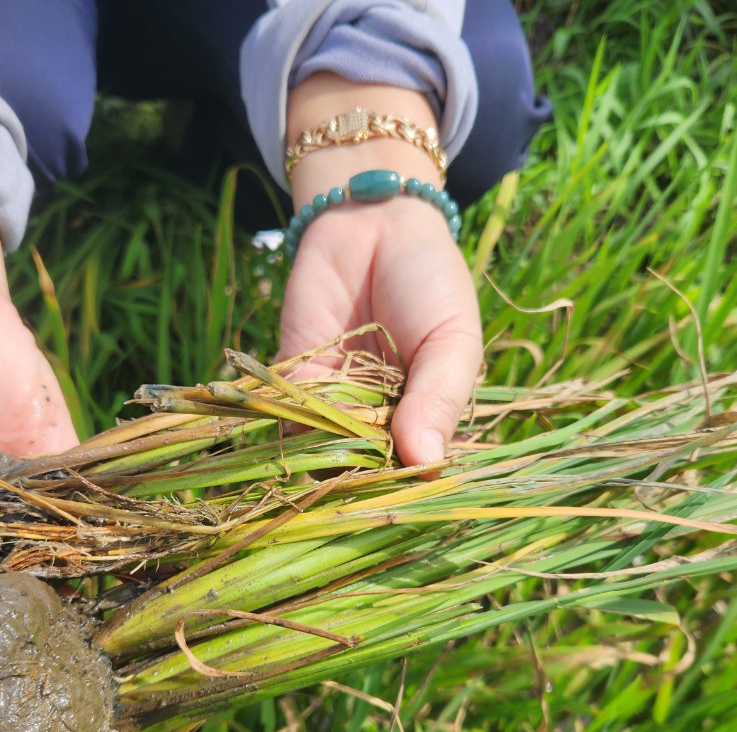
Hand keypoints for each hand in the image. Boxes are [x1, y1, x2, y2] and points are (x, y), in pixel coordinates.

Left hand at [279, 76, 482, 466]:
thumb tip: (425, 464)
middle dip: (356, 486)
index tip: (398, 504)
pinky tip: (291, 442)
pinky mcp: (292, 379)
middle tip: (353, 494)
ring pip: (322, 452)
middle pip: (365, 471)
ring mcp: (334, 403)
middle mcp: (378, 421)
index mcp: (425, 419)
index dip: (404, 491)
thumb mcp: (451, 341)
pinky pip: (285, 417)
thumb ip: (438, 400)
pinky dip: (285, 431)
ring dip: (317, 466)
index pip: (413, 471)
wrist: (373, 221)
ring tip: (323, 475)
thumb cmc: (430, 281)